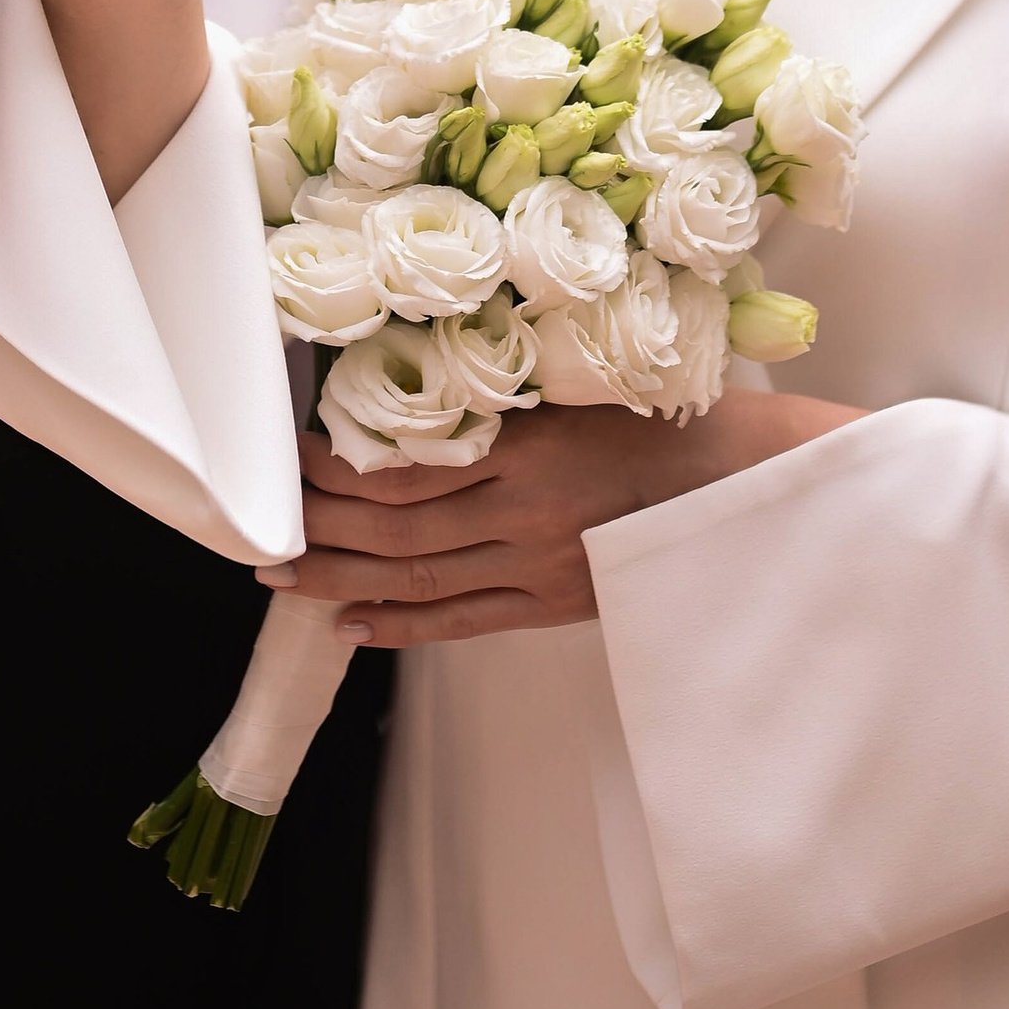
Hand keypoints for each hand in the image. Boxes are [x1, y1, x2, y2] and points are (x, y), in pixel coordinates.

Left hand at [260, 395, 862, 644]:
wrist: (745, 486)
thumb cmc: (667, 415)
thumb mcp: (579, 383)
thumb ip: (503, 392)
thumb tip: (413, 382)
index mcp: (527, 447)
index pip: (406, 463)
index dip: (338, 463)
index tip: (292, 448)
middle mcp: (522, 513)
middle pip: (396, 527)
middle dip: (322, 526)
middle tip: (263, 521)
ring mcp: (537, 567)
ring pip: (417, 578)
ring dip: (341, 578)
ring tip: (282, 577)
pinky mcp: (553, 604)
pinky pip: (464, 621)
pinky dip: (403, 625)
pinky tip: (352, 624)